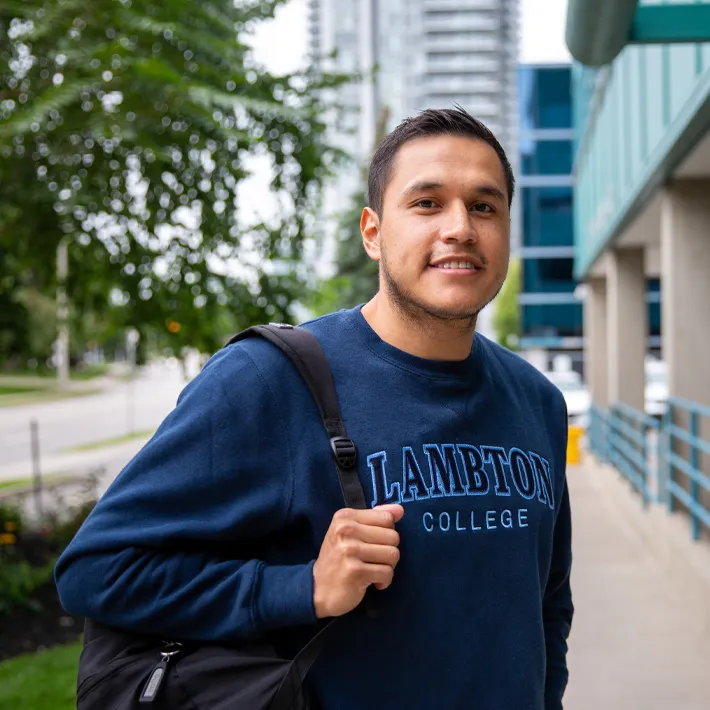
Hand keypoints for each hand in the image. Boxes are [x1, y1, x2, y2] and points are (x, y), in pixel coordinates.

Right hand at [312, 504, 403, 618]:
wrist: (318, 589)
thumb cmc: (339, 558)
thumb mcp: (352, 532)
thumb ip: (375, 517)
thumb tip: (400, 510)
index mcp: (345, 517)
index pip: (386, 518)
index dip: (386, 533)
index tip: (374, 544)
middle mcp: (346, 530)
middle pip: (393, 537)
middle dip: (389, 552)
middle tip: (374, 560)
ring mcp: (350, 550)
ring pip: (393, 555)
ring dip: (387, 567)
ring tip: (373, 570)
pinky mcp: (356, 571)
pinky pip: (387, 573)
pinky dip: (384, 581)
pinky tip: (372, 582)